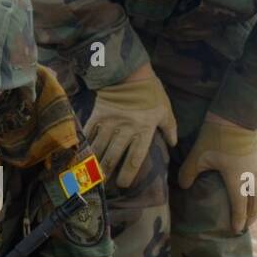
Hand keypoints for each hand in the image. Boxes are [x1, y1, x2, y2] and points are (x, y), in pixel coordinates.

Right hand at [84, 65, 177, 187]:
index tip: (123, 184)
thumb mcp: (165, 109)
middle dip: (108, 172)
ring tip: (92, 174)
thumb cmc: (150, 92)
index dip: (128, 174)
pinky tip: (83, 154)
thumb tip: (173, 143)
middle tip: (104, 184)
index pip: (135, 158)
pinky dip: (86, 144)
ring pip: (100, 148)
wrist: (129, 71)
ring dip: (95, 162)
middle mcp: (125, 129)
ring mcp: (110, 123)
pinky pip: (90, 133)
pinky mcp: (98, 115)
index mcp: (143, 130)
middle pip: (114, 156)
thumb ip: (169, 127)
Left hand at [178, 113, 256, 233]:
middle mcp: (250, 176)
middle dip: (251, 215)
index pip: (239, 205)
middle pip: (254, 200)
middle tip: (247, 225)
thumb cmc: (215, 138)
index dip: (239, 219)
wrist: (236, 116)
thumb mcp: (197, 157)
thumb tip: (183, 187)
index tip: (237, 230)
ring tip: (256, 211)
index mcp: (236, 179)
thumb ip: (188, 174)